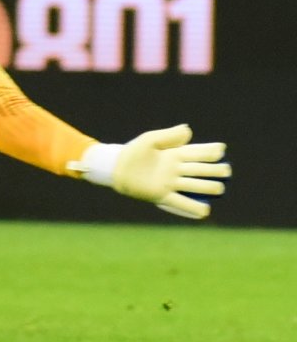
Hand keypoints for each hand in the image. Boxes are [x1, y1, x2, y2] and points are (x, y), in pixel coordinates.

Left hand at [70, 125, 229, 217]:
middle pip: (199, 170)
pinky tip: (205, 211)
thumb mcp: (149, 139)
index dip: (209, 151)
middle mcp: (175, 170)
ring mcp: (170, 183)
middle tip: (226, 171)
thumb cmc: (133, 152)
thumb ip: (168, 135)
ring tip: (220, 188)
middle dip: (214, 171)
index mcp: (175, 155)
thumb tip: (188, 130)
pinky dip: (193, 208)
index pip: (196, 153)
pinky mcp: (161, 195)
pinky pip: (180, 203)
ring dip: (207, 188)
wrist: (116, 168)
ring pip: (193, 186)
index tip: (221, 149)